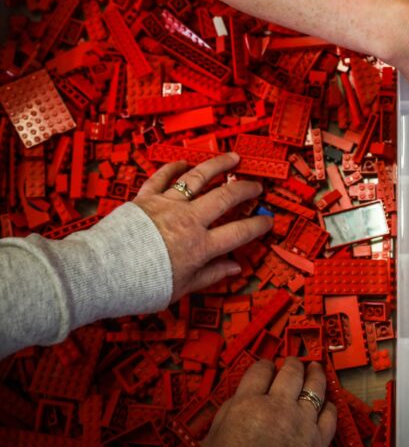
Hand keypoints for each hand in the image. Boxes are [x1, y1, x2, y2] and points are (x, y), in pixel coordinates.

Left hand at [133, 152, 272, 300]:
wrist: (102, 274)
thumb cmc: (141, 286)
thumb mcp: (181, 288)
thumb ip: (210, 275)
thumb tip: (235, 268)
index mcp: (201, 247)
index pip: (239, 232)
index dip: (258, 225)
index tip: (268, 220)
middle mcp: (189, 221)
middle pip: (225, 197)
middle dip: (245, 189)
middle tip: (256, 186)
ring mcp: (168, 205)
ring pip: (199, 178)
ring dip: (218, 166)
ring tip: (233, 158)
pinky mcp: (146, 198)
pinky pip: (163, 177)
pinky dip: (174, 168)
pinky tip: (184, 163)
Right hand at [202, 358, 336, 446]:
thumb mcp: (212, 441)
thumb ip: (227, 416)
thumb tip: (239, 401)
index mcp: (246, 405)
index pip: (259, 370)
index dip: (264, 366)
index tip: (266, 367)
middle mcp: (277, 408)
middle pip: (290, 372)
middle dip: (292, 364)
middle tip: (293, 362)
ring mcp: (301, 423)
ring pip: (315, 386)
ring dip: (315, 375)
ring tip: (315, 369)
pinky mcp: (318, 442)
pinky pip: (330, 416)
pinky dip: (329, 406)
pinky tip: (328, 404)